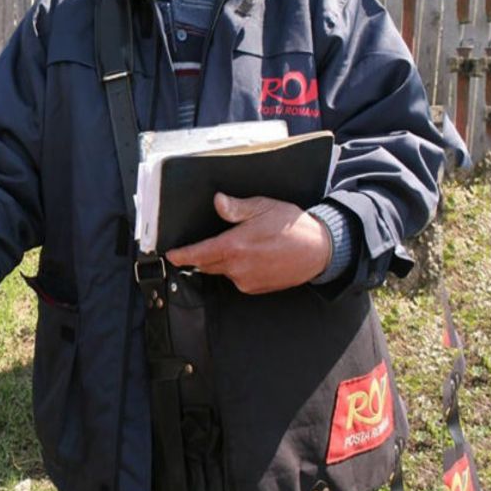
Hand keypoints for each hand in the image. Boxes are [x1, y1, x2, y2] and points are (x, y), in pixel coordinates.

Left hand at [164, 193, 330, 294]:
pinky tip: (249, 257)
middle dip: (199, 256)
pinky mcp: (255, 288)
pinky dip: (235, 269)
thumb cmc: (292, 226)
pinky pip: (236, 279)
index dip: (181, 255)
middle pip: (206, 264)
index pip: (198, 254)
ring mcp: (246, 280)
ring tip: (237, 246)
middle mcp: (238, 267)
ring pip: (221, 271)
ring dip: (220, 261)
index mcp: (235, 246)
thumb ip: (236, 208)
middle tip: (198, 246)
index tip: (170, 255)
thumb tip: (217, 201)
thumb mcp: (263, 208)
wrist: (319, 250)